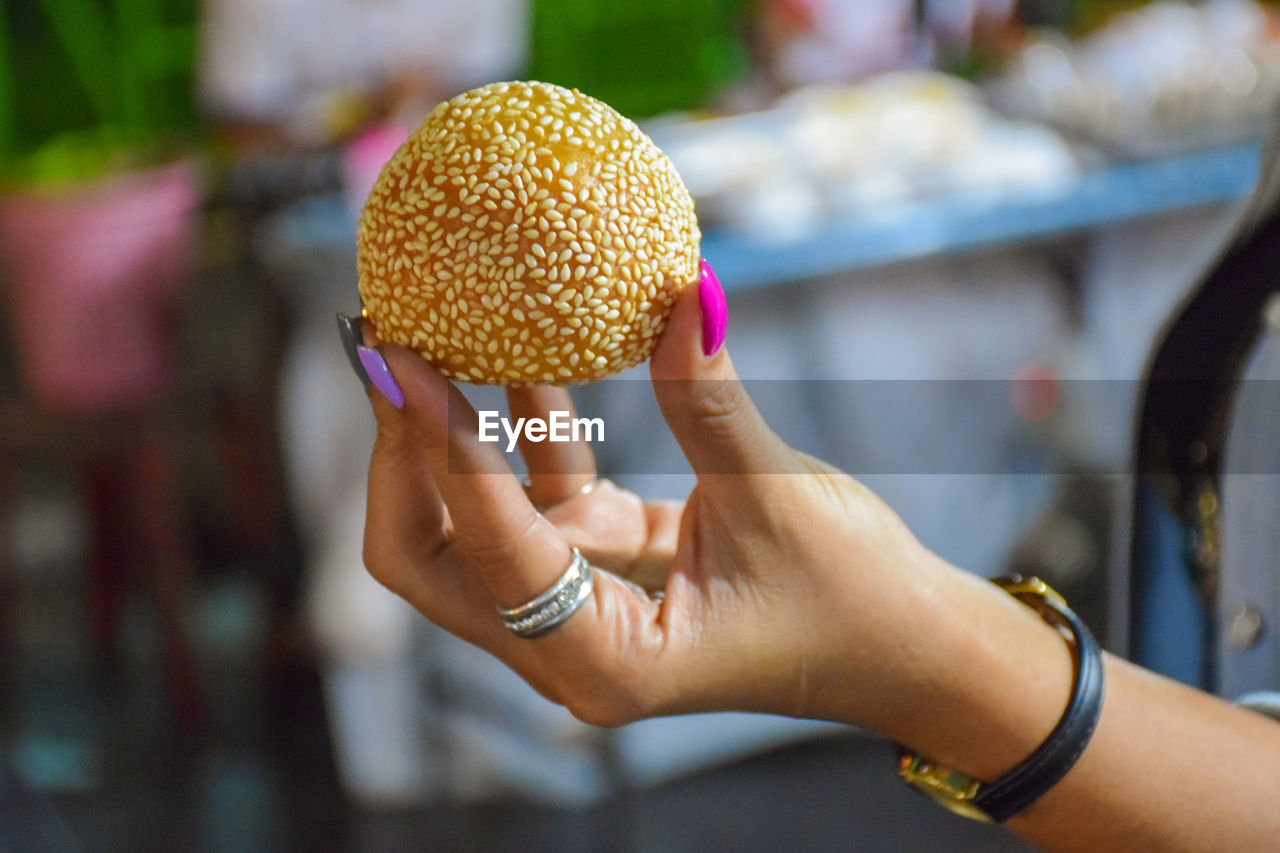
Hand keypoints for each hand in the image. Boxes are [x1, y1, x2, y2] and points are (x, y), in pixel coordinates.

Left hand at [351, 277, 955, 732]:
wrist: (901, 643)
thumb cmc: (854, 602)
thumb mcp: (775, 497)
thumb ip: (708, 398)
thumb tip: (680, 289)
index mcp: (603, 663)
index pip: (491, 554)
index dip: (442, 453)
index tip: (403, 360)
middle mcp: (568, 644)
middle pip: (435, 555)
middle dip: (403, 455)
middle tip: (390, 348)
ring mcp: (578, 601)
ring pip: (475, 520)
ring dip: (453, 433)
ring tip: (432, 331)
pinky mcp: (602, 561)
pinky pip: (541, 491)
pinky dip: (529, 428)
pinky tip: (526, 354)